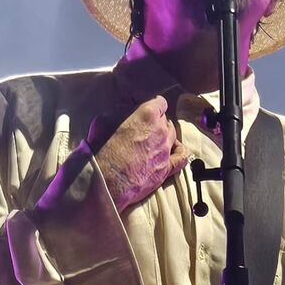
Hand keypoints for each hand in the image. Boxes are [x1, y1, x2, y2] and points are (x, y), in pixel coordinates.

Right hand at [90, 96, 188, 211]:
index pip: (160, 102)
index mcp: (147, 116)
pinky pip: (182, 157)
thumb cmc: (102, 151)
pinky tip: (174, 150)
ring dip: (165, 135)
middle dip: (156, 122)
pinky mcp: (167, 168)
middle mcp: (160, 131)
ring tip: (155, 139)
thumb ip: (116, 113)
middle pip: (165, 120)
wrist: (106, 182)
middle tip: (145, 128)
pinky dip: (179, 151)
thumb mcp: (102, 122)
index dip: (153, 105)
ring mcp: (166, 151)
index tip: (148, 109)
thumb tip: (121, 110)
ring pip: (173, 135)